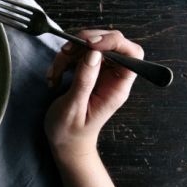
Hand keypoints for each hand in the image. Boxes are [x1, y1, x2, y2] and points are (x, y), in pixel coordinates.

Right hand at [44, 30, 143, 162]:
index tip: (89, 44)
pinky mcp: (88, 72)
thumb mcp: (74, 107)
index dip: (114, 42)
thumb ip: (85, 80)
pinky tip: (54, 76)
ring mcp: (101, 73)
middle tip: (65, 53)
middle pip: (111, 44)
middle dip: (85, 43)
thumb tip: (94, 53)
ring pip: (90, 47)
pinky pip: (79, 54)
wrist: (65, 143)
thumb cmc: (70, 132)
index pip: (132, 54)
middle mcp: (113, 77)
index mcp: (117, 88)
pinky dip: (63, 60)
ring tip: (55, 73)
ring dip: (69, 54)